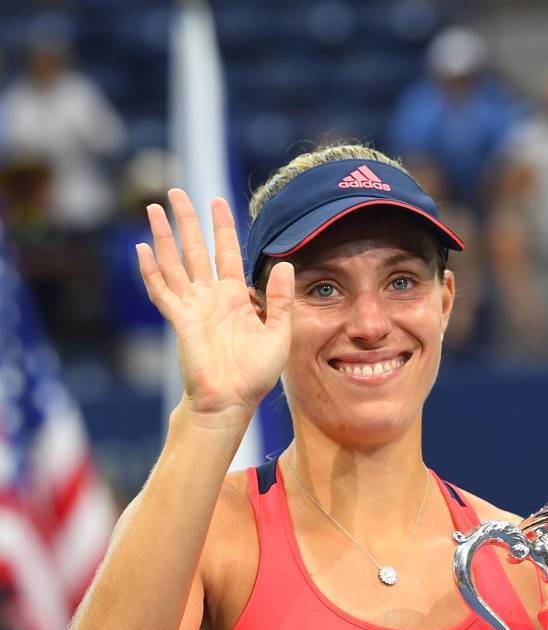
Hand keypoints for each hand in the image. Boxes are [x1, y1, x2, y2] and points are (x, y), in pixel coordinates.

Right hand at [136, 189, 293, 426]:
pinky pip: (162, 291)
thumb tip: (286, 265)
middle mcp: (211, 297)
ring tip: (153, 208)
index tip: (217, 201)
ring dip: (163, 236)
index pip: (227, 253)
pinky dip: (151, 271)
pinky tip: (142, 248)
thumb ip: (281, 299)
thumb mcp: (279, 332)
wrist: (232, 400)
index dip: (222, 227)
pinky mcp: (179, 320)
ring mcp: (192, 307)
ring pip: (174, 263)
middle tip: (176, 191)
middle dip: (186, 221)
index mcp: (235, 297)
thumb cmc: (256, 373)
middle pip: (195, 249)